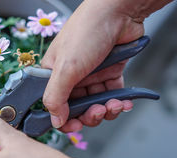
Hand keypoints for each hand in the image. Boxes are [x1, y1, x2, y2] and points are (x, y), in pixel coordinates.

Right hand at [41, 0, 146, 130]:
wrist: (119, 12)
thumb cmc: (86, 31)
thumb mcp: (65, 68)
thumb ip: (56, 97)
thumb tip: (54, 121)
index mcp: (52, 75)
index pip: (53, 105)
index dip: (63, 119)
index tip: (74, 127)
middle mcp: (70, 77)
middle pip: (76, 109)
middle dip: (88, 116)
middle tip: (97, 113)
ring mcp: (91, 76)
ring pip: (95, 105)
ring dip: (105, 110)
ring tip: (113, 105)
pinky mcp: (110, 73)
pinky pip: (111, 95)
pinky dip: (118, 102)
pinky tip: (123, 102)